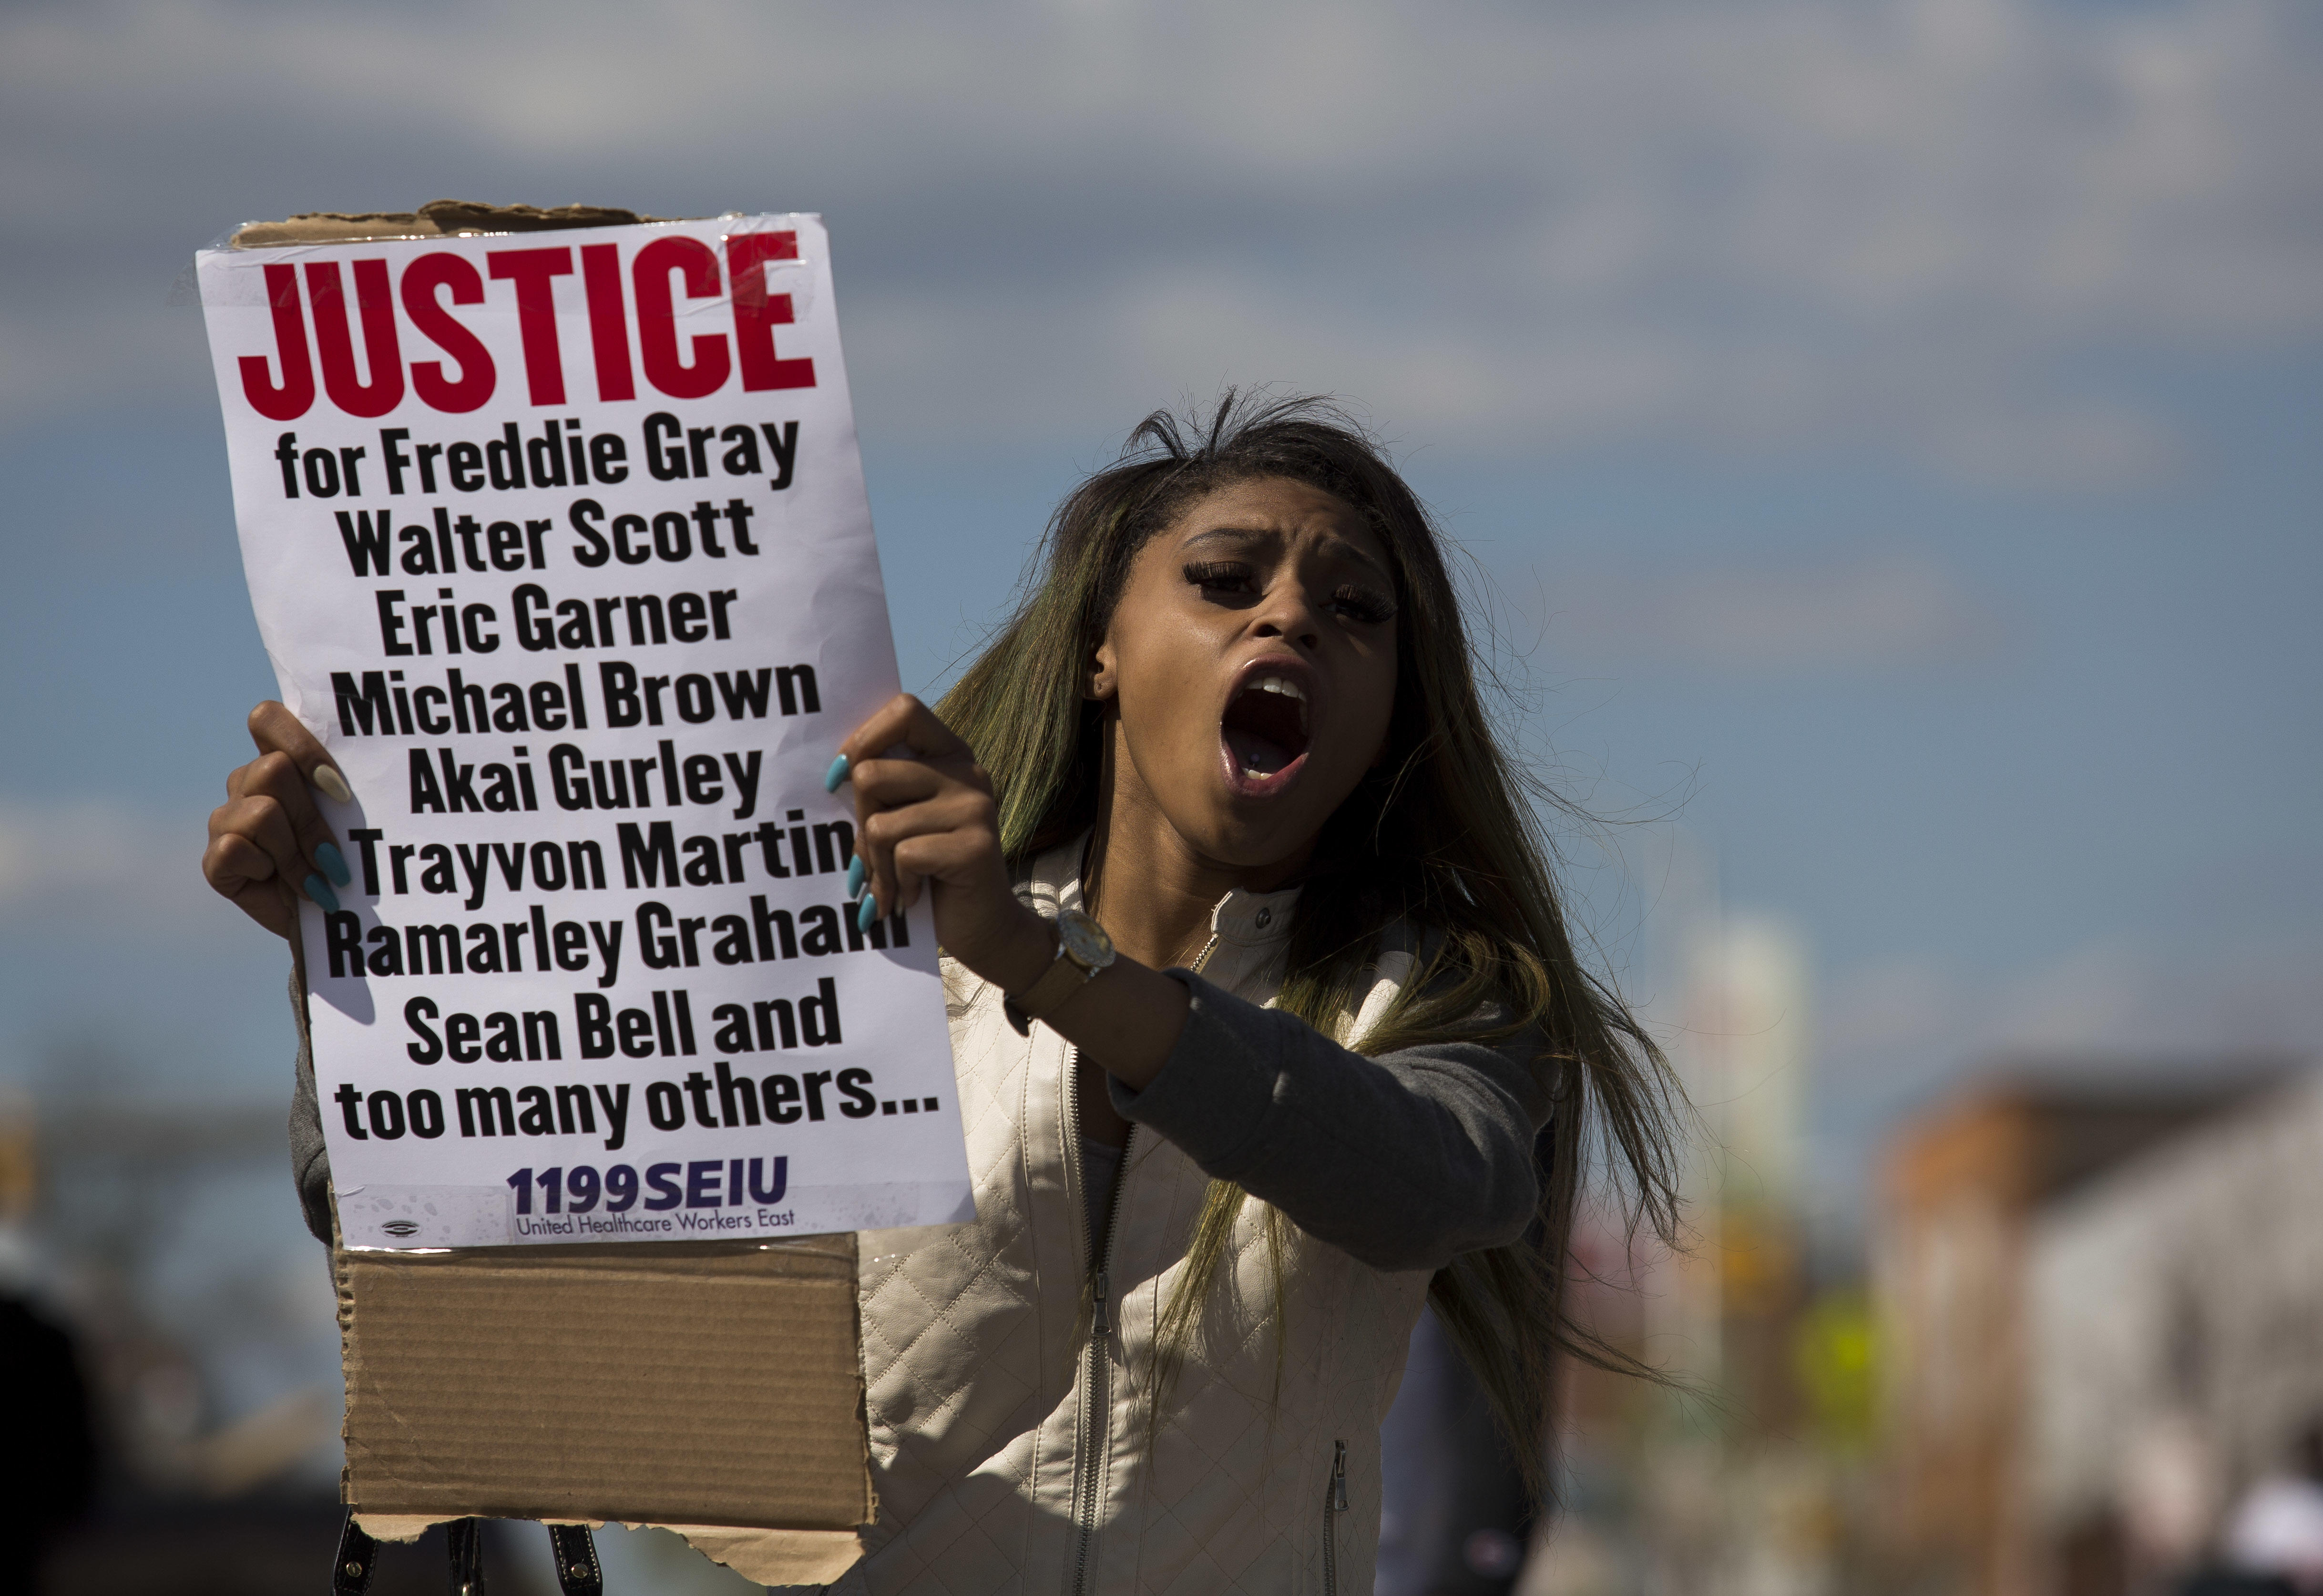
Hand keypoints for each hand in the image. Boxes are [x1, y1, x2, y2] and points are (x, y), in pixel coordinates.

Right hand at [203, 702, 353, 938]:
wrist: (333, 922)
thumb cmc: (347, 865)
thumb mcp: (351, 823)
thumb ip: (342, 790)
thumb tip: (343, 786)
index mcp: (280, 761)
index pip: (267, 718)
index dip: (302, 746)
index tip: (339, 791)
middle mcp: (248, 783)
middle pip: (274, 768)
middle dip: (311, 817)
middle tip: (333, 856)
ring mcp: (226, 819)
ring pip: (262, 812)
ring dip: (296, 852)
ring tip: (314, 878)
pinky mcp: (215, 859)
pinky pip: (235, 847)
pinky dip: (270, 871)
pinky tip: (287, 888)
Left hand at [838, 694, 1051, 992]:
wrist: (985, 927)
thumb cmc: (932, 872)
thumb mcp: (906, 819)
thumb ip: (884, 791)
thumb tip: (834, 775)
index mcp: (950, 755)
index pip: (903, 710)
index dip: (862, 740)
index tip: (841, 778)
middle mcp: (968, 772)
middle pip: (871, 774)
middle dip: (859, 825)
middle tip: (873, 857)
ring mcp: (976, 808)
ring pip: (881, 825)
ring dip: (875, 866)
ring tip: (890, 886)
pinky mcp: (976, 846)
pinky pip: (904, 855)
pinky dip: (896, 885)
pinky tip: (910, 898)